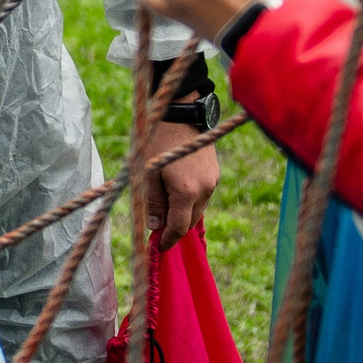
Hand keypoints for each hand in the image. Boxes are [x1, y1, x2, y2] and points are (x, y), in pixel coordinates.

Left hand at [140, 120, 219, 249]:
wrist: (180, 115)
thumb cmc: (157, 143)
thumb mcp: (147, 174)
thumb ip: (152, 202)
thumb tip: (155, 226)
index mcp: (186, 191)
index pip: (179, 228)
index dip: (168, 240)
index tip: (158, 247)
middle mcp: (204, 189)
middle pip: (190, 222)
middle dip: (174, 229)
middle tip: (157, 229)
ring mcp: (212, 182)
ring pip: (197, 210)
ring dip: (183, 214)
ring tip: (164, 208)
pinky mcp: (215, 174)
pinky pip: (203, 197)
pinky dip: (190, 201)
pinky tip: (176, 194)